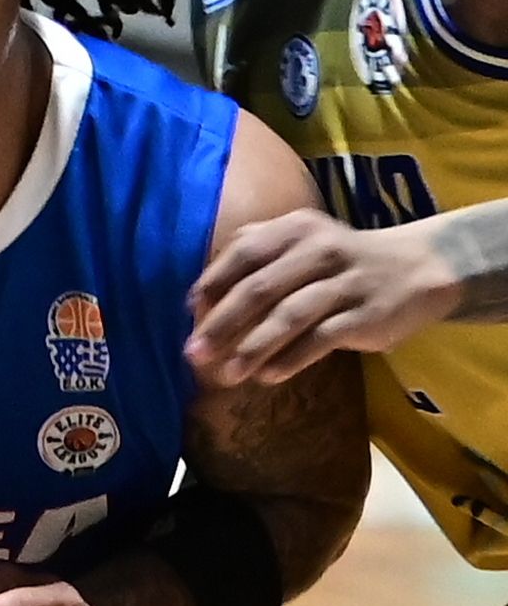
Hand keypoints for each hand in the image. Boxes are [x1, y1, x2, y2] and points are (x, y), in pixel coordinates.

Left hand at [186, 209, 459, 387]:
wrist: (416, 268)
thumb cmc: (340, 262)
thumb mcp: (301, 242)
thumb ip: (256, 256)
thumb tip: (200, 297)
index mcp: (294, 229)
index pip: (244, 252)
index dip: (213, 282)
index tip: (189, 312)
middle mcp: (319, 249)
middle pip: (259, 288)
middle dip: (221, 324)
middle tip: (195, 353)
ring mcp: (345, 282)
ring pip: (289, 316)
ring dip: (253, 348)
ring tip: (227, 374)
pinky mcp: (366, 313)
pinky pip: (322, 338)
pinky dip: (291, 358)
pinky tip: (267, 376)